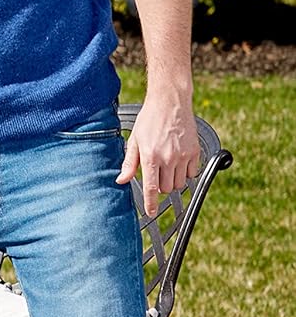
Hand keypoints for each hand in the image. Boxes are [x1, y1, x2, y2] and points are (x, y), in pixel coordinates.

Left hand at [118, 92, 198, 214]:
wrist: (170, 103)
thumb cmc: (149, 120)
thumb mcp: (134, 141)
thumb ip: (129, 163)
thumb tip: (121, 180)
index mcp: (151, 156)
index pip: (151, 188)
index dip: (150, 203)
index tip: (150, 212)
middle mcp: (168, 158)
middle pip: (166, 188)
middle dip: (160, 187)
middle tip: (156, 175)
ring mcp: (183, 155)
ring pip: (179, 183)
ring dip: (172, 181)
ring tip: (166, 168)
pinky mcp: (195, 151)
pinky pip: (191, 173)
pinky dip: (185, 173)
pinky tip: (178, 163)